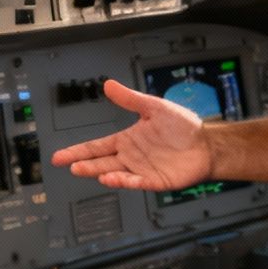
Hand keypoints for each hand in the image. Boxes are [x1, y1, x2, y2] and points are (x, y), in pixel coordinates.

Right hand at [48, 79, 215, 190]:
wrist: (207, 144)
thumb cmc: (184, 127)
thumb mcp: (154, 107)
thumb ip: (130, 99)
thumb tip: (109, 85)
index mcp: (127, 140)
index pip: (96, 146)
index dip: (78, 151)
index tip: (60, 156)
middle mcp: (131, 157)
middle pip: (100, 161)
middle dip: (82, 162)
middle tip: (66, 164)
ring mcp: (141, 170)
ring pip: (114, 173)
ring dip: (98, 172)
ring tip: (82, 169)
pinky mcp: (154, 181)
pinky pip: (135, 183)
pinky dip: (123, 181)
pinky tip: (111, 178)